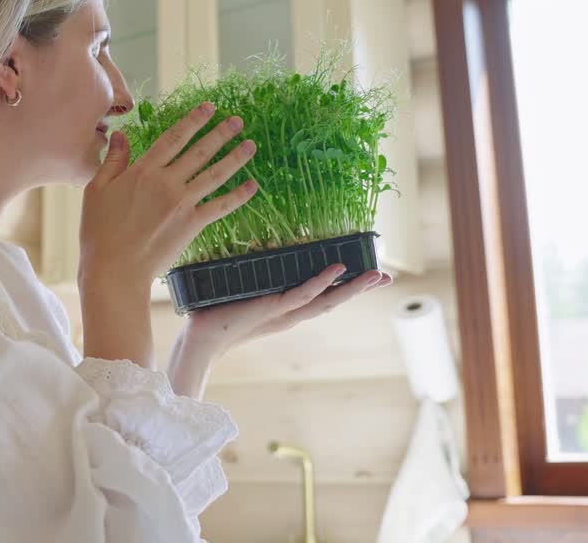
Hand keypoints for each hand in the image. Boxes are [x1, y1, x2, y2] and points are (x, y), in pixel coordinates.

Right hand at [77, 102, 256, 364]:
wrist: (115, 268)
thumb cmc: (100, 231)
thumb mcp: (97, 190)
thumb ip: (113, 160)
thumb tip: (120, 135)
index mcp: (143, 171)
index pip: (174, 138)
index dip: (193, 121)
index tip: (209, 108)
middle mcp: (167, 183)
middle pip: (200, 151)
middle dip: (220, 133)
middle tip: (238, 121)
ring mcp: (182, 204)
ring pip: (215, 174)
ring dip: (235, 158)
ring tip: (251, 145)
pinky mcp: (192, 225)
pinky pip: (220, 206)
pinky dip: (238, 196)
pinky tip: (252, 185)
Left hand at [183, 264, 393, 360]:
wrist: (200, 339)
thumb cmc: (215, 314)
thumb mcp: (242, 291)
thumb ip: (253, 277)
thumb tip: (254, 249)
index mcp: (287, 310)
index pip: (324, 297)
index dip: (348, 287)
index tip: (370, 276)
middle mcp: (291, 314)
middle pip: (335, 300)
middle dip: (362, 288)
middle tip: (387, 276)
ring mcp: (284, 312)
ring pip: (326, 299)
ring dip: (353, 287)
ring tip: (377, 274)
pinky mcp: (272, 308)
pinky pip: (301, 294)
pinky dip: (320, 282)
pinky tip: (337, 270)